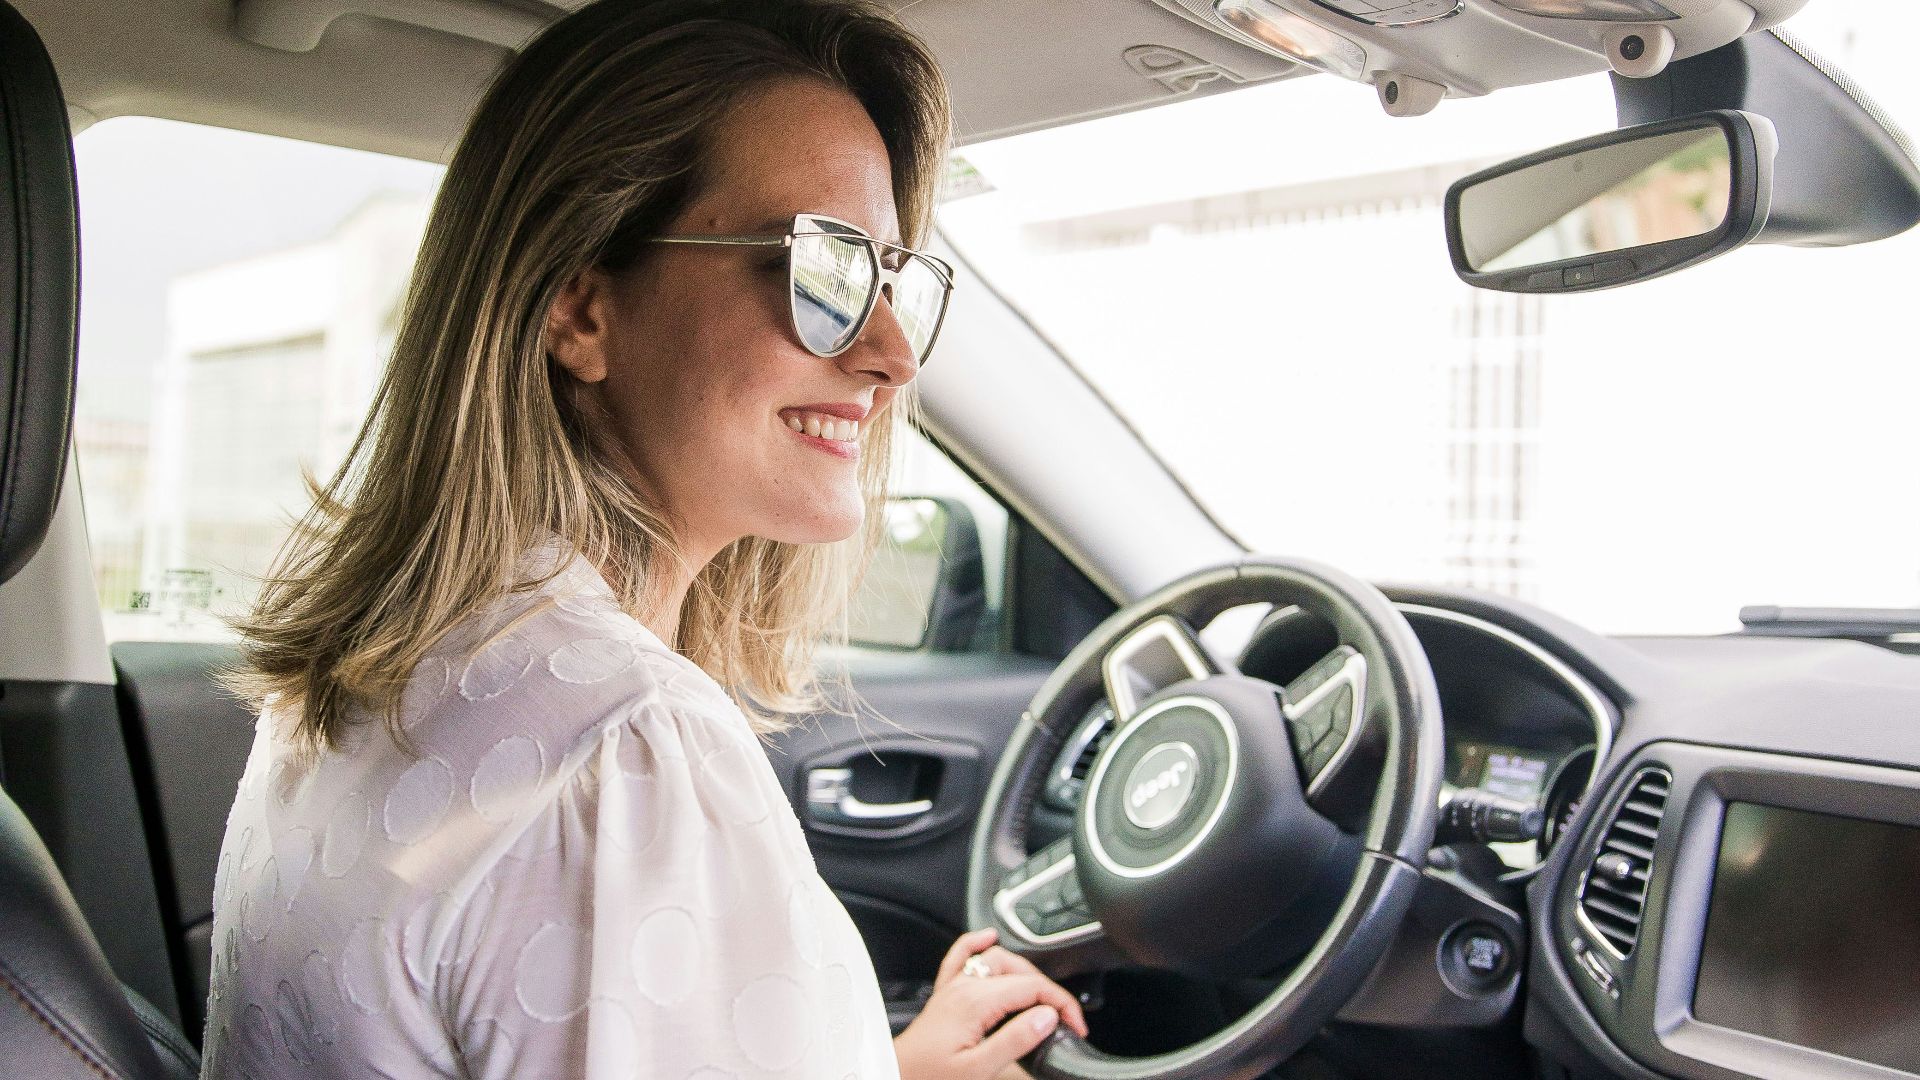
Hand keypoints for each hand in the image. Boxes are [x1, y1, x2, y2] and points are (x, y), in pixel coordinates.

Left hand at [894, 928, 1090, 1079]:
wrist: (897, 1076)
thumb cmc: (930, 1076)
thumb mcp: (979, 1069)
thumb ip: (1016, 1040)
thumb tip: (1047, 1016)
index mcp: (976, 1002)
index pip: (1033, 988)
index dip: (1062, 1004)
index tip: (1076, 1025)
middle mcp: (965, 986)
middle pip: (1020, 971)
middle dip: (1050, 990)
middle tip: (1066, 1018)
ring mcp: (955, 987)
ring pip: (998, 959)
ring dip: (1025, 971)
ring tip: (1044, 996)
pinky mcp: (946, 993)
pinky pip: (961, 956)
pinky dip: (976, 943)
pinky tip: (988, 938)